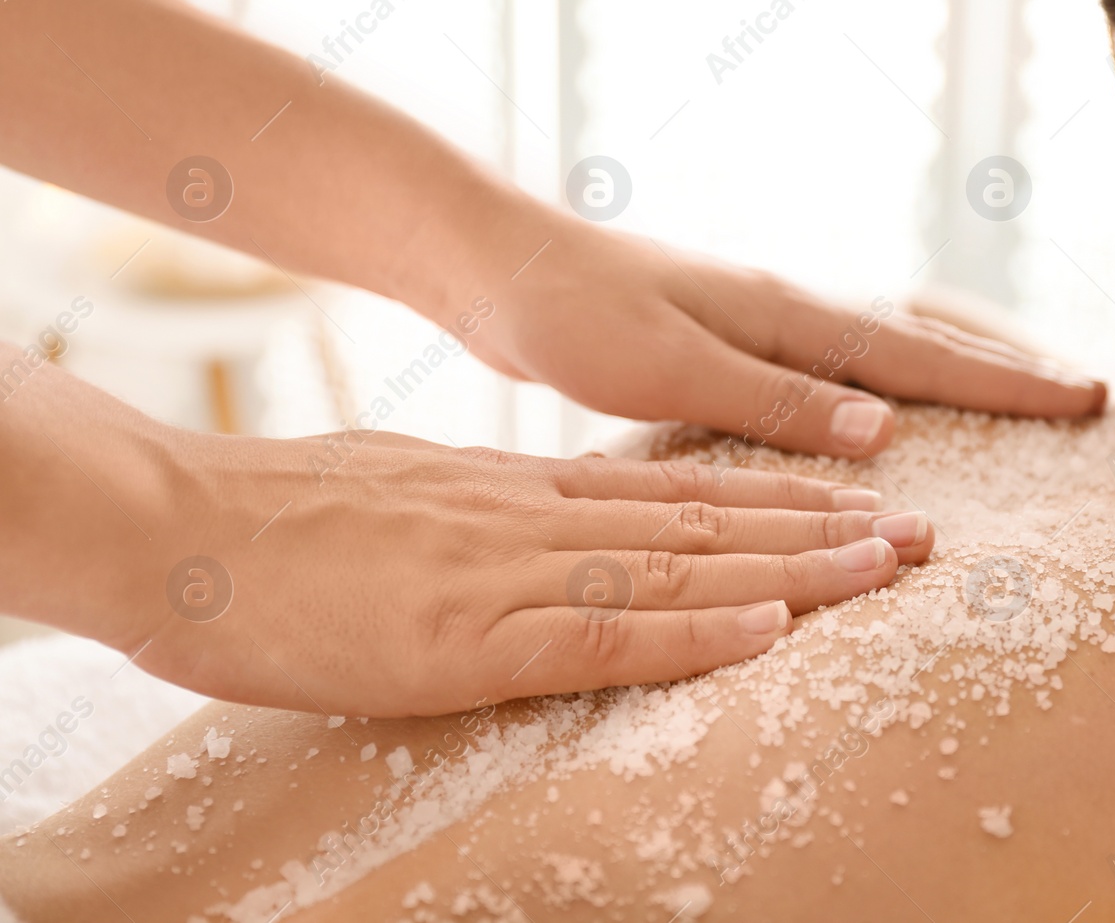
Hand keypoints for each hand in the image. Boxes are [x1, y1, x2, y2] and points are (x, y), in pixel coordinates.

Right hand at [127, 431, 932, 717]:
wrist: (181, 526)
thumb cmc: (288, 525)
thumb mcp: (419, 498)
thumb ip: (496, 513)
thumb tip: (553, 528)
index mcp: (527, 491)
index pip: (679, 496)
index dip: (778, 503)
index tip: (857, 508)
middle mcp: (539, 518)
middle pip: (708, 523)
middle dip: (822, 530)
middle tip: (922, 535)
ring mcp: (508, 570)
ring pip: (680, 567)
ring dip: (793, 569)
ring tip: (887, 567)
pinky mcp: (466, 632)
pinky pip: (599, 634)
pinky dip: (689, 631)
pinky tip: (764, 626)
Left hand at [460, 214, 1104, 457]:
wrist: (494, 265)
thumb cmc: (569, 314)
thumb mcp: (669, 367)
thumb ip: (774, 399)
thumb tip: (890, 432)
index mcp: (784, 314)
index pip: (919, 357)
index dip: (1007, 386)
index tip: (1088, 401)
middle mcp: (786, 310)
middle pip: (921, 342)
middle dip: (1007, 373)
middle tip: (1087, 395)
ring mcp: (760, 321)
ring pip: (883, 348)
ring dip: (955, 374)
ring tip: (1017, 395)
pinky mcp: (728, 340)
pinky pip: (835, 363)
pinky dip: (888, 382)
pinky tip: (886, 401)